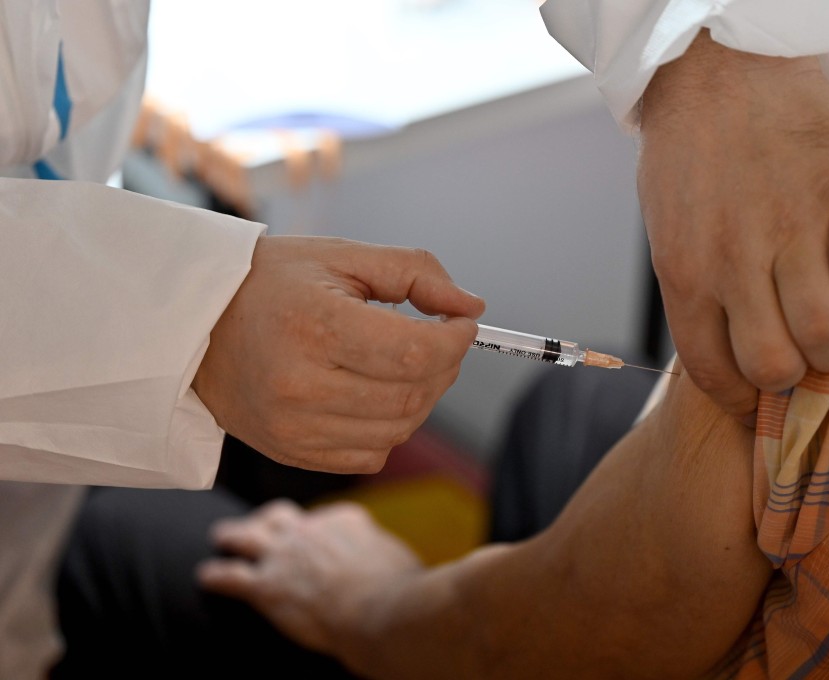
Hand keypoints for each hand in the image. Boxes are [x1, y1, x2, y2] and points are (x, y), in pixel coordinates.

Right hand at [192, 236, 484, 472]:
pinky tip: (372, 393)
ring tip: (405, 365)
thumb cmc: (272, 282)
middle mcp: (300, 385)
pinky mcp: (291, 452)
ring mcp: (293, 427)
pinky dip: (389, 427)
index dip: (455, 341)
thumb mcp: (341, 255)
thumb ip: (415, 272)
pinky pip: (371, 455)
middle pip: (412, 395)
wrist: (193, 325)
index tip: (461, 324)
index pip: (414, 352)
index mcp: (314, 326)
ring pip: (398, 430)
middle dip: (443, 368)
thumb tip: (472, 308)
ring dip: (421, 398)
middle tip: (438, 341)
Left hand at [196, 499, 420, 658]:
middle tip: (263, 525)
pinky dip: (215, 575)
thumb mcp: (401, 561)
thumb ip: (386, 556)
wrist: (380, 612)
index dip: (321, 530)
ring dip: (232, 535)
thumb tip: (394, 565)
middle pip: (281, 515)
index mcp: (347, 519)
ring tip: (221, 536)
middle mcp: (311, 529)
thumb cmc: (402, 593)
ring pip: (247, 535)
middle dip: (271, 520)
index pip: (327, 518)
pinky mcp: (266, 586)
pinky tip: (204, 576)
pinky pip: (230, 576)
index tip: (321, 540)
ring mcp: (285, 555)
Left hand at [638, 30, 828, 420]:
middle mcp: (735, 264)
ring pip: (827, 335)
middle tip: (802, 363)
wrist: (717, 70)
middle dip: (792, 380)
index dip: (740, 398)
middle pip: (775, 367)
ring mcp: (791, 230)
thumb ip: (692, 286)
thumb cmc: (684, 150)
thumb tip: (715, 338)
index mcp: (685, 274)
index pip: (713, 371)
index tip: (755, 399)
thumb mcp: (667, 227)